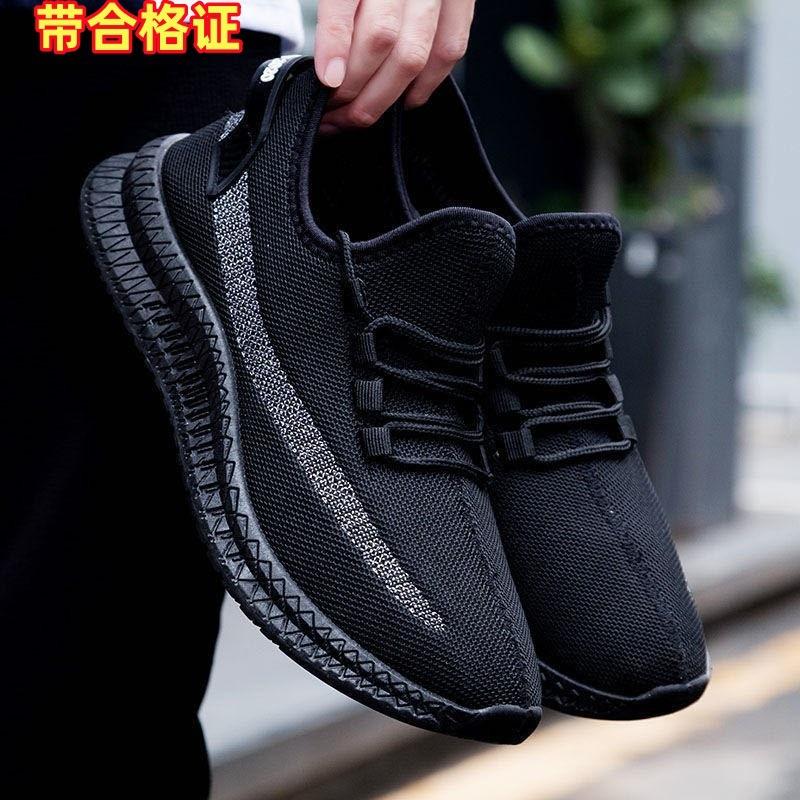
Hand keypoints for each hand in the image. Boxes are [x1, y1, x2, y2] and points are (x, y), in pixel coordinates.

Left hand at [314, 0, 475, 133]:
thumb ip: (332, 7)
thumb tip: (325, 60)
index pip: (345, 1)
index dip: (335, 45)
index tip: (327, 80)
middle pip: (383, 38)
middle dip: (355, 87)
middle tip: (333, 111)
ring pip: (415, 54)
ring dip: (385, 97)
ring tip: (358, 115)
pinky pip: (449, 51)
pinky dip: (425, 85)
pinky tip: (403, 100)